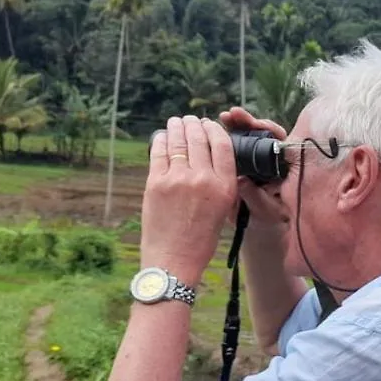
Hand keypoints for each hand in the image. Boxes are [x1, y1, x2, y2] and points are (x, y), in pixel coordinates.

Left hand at [140, 116, 237, 285]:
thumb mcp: (223, 210)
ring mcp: (177, 179)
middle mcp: (203, 179)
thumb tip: (211, 157)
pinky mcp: (155, 183)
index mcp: (224, 187)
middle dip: (194, 125)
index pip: (223, 145)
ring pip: (178, 141)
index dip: (215, 130)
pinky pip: (159, 152)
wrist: (174, 260)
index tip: (210, 125)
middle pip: (199, 138)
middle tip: (190, 120)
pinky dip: (161, 141)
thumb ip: (220, 183)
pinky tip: (162, 137)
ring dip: (177, 127)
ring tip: (176, 122)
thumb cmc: (200, 240)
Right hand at [220, 107, 288, 225]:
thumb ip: (256, 197)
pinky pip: (234, 143)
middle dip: (248, 121)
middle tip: (234, 114)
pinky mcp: (241, 158)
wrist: (255, 223)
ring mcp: (255, 157)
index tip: (257, 124)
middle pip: (262, 133)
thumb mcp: (264, 210)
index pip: (280, 140)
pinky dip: (224, 135)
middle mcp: (270, 158)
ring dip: (236, 123)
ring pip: (247, 135)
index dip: (269, 129)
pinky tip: (213, 129)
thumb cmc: (266, 217)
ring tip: (224, 116)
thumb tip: (242, 181)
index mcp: (282, 166)